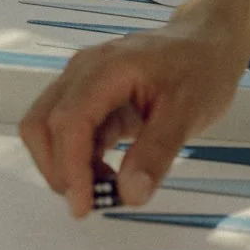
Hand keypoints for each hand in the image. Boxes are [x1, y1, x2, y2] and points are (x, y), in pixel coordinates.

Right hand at [19, 11, 249, 214]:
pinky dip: (77, 159)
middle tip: (93, 201)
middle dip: (59, 170)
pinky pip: (67, 131)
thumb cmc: (200, 71)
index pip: (69, 121)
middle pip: (42, 124)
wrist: (206, 43)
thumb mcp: (187, 114)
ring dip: (64, 165)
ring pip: (46, 128)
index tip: (84, 206)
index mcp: (106, 69)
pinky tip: (106, 175)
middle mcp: (83, 71)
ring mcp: (80, 82)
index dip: (71, 168)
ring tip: (103, 188)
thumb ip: (156, 153)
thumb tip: (130, 195)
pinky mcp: (87, 97)